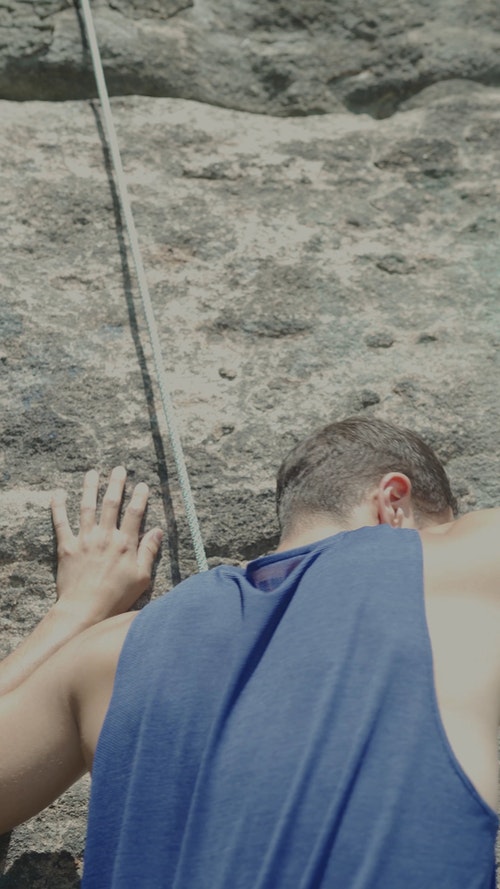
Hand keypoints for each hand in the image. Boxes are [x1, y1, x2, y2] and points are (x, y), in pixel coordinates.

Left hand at [51, 467, 162, 624]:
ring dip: (90, 487)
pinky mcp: (67, 546)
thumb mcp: (142, 577)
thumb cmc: (116, 597)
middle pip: (111, 504)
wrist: (85, 610)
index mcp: (125, 543)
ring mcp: (85, 539)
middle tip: (119, 469)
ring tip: (93, 473)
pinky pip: (61, 522)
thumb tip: (158, 531)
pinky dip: (59, 506)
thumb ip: (149, 551)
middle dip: (116, 484)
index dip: (139, 497)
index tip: (142, 485)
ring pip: (88, 507)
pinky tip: (59, 493)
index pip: (134, 513)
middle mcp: (105, 536)